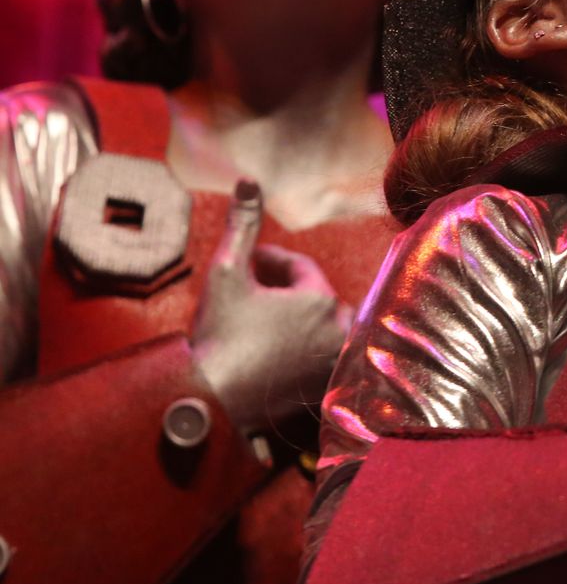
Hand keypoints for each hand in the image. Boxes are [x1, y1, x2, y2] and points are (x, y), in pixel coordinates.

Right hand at [192, 179, 351, 434]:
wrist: (211, 402)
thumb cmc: (217, 337)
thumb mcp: (225, 273)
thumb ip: (242, 226)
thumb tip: (249, 181)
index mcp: (321, 298)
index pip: (301, 268)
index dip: (271, 263)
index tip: (247, 266)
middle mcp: (339, 329)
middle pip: (317, 297)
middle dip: (287, 291)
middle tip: (252, 295)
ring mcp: (335, 362)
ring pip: (324, 327)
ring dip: (300, 321)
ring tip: (262, 324)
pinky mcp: (327, 389)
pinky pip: (323, 358)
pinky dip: (306, 351)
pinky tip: (275, 354)